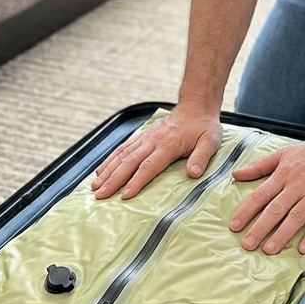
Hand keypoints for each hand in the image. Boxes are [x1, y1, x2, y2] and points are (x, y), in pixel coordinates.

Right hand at [91, 108, 222, 199]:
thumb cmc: (204, 127)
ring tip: (95, 186)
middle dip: (113, 180)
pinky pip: (122, 148)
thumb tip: (193, 174)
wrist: (196, 107)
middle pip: (128, 162)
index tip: (124, 196)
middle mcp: (152, 141)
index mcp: (167, 145)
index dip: (136, 182)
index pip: (148, 166)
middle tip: (100, 195)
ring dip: (107, 171)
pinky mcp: (142, 137)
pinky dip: (110, 160)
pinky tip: (101, 170)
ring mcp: (145, 138)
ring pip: (121, 155)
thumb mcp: (210, 142)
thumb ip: (201, 157)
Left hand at [228, 133, 304, 254]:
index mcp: (284, 174)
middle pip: (275, 209)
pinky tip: (304, 248)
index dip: (246, 211)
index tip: (234, 226)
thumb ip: (259, 166)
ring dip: (282, 234)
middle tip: (248, 244)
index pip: (260, 195)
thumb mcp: (284, 154)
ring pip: (296, 217)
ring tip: (269, 250)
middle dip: (260, 228)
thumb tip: (236, 174)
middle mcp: (297, 186)